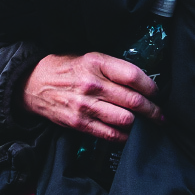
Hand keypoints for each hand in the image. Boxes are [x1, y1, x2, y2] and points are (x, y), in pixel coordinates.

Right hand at [21, 52, 162, 141]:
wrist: (33, 84)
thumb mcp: (91, 58)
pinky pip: (109, 134)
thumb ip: (115, 68)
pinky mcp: (79, 123)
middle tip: (161, 114)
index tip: (158, 93)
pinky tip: (130, 134)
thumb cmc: (67, 69)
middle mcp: (92, 84)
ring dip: (142, 124)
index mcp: (97, 63)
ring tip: (150, 124)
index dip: (151, 86)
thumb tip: (144, 82)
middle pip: (133, 100)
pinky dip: (124, 136)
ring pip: (125, 120)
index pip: (133, 76)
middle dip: (153, 110)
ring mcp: (85, 106)